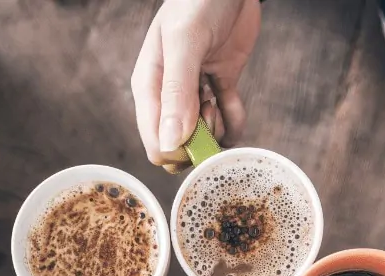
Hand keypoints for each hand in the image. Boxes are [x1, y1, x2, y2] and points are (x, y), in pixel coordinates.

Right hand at [131, 0, 260, 171]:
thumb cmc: (199, 1)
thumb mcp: (186, 42)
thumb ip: (176, 92)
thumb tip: (168, 143)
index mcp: (149, 86)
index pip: (155, 141)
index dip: (178, 152)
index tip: (198, 138)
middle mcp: (168, 94)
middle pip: (180, 143)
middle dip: (200, 141)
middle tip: (209, 110)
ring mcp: (195, 92)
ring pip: (204, 135)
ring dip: (217, 129)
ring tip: (218, 99)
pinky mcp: (220, 85)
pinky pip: (227, 120)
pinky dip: (235, 122)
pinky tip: (234, 107)